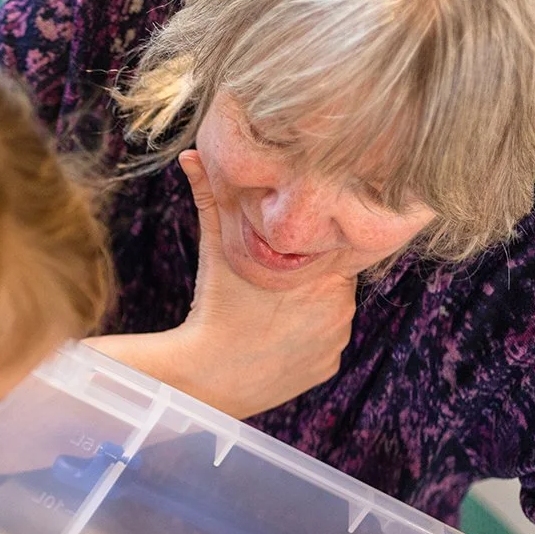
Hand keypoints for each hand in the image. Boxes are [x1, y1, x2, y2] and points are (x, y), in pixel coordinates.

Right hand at [88, 151, 356, 418]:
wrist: (207, 378)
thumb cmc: (213, 309)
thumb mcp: (214, 249)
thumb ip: (211, 200)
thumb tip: (192, 155)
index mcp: (323, 272)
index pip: (334, 247)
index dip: (309, 247)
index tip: (287, 250)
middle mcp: (342, 307)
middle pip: (334, 278)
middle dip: (309, 276)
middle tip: (272, 283)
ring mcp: (337, 341)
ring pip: (332, 311)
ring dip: (311, 308)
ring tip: (272, 313)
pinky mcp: (328, 368)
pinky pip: (325, 345)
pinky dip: (307, 340)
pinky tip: (276, 338)